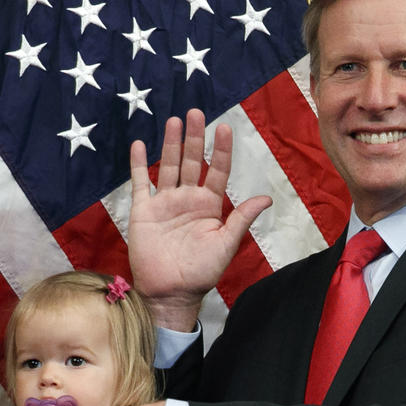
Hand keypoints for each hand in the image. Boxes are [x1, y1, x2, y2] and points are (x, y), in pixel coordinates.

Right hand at [128, 109, 271, 330]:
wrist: (170, 292)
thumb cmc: (202, 272)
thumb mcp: (226, 244)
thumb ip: (242, 218)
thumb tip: (266, 198)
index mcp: (209, 205)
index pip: (218, 170)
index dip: (221, 150)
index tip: (224, 127)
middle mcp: (188, 199)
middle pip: (193, 161)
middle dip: (196, 138)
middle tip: (197, 112)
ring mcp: (165, 203)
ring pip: (169, 166)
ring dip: (172, 144)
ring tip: (175, 120)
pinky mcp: (143, 211)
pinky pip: (140, 183)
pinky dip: (139, 164)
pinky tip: (140, 144)